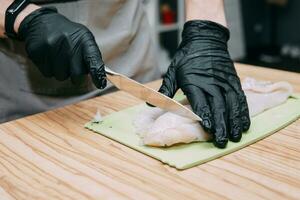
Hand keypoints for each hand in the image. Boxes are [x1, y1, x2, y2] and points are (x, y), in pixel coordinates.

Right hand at [18, 7, 105, 88]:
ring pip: (61, 76)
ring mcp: (52, 47)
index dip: (98, 74)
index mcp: (84, 39)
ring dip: (62, 72)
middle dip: (76, 76)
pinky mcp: (38, 52)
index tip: (100, 84)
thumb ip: (92, 57)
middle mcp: (68, 42)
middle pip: (77, 74)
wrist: (42, 22)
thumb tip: (99, 78)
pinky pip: (48, 74)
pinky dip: (50, 70)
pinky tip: (50, 58)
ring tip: (60, 59)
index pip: (94, 60)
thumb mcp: (84, 39)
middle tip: (73, 66)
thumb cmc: (68, 35)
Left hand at [158, 20, 250, 147]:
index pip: (202, 103)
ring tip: (236, 136)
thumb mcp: (173, 71)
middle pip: (219, 107)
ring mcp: (224, 82)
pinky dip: (243, 111)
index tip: (210, 130)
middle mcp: (212, 83)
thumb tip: (150, 104)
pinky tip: (245, 123)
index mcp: (195, 83)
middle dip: (222, 125)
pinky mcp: (233, 81)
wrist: (205, 40)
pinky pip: (240, 98)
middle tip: (223, 141)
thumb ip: (165, 89)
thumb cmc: (187, 58)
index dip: (206, 117)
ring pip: (232, 104)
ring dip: (235, 121)